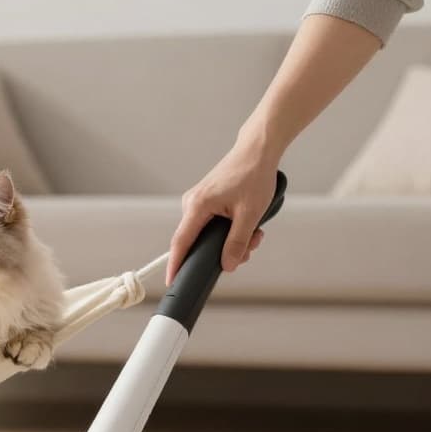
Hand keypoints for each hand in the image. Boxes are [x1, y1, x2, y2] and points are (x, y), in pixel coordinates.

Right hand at [167, 139, 279, 284]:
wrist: (257, 150)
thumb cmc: (253, 175)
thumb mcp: (250, 214)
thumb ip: (237, 242)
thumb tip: (229, 265)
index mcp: (197, 206)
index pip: (181, 242)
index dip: (177, 264)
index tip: (173, 281)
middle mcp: (192, 204)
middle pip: (198, 241)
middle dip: (223, 250)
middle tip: (249, 248)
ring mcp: (198, 202)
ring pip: (208, 233)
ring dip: (231, 239)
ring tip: (255, 233)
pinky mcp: (206, 200)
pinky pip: (212, 223)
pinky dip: (229, 229)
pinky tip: (247, 224)